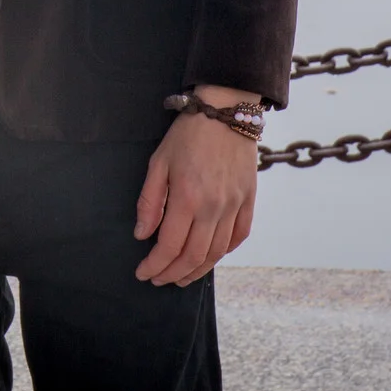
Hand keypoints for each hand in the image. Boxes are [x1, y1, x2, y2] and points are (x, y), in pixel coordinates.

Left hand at [132, 88, 259, 284]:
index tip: (143, 272)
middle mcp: (214, 207)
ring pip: (217, 252)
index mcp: (188, 198)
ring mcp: (234, 206)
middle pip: (193, 256)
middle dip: (172, 274)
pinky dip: (224, 253)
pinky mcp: (248, 201)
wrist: (226, 111)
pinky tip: (210, 257)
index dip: (155, 265)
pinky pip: (239, 236)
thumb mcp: (158, 162)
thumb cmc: (188, 134)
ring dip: (197, 270)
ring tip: (181, 276)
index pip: (169, 246)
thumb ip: (150, 201)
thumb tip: (142, 234)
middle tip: (158, 279)